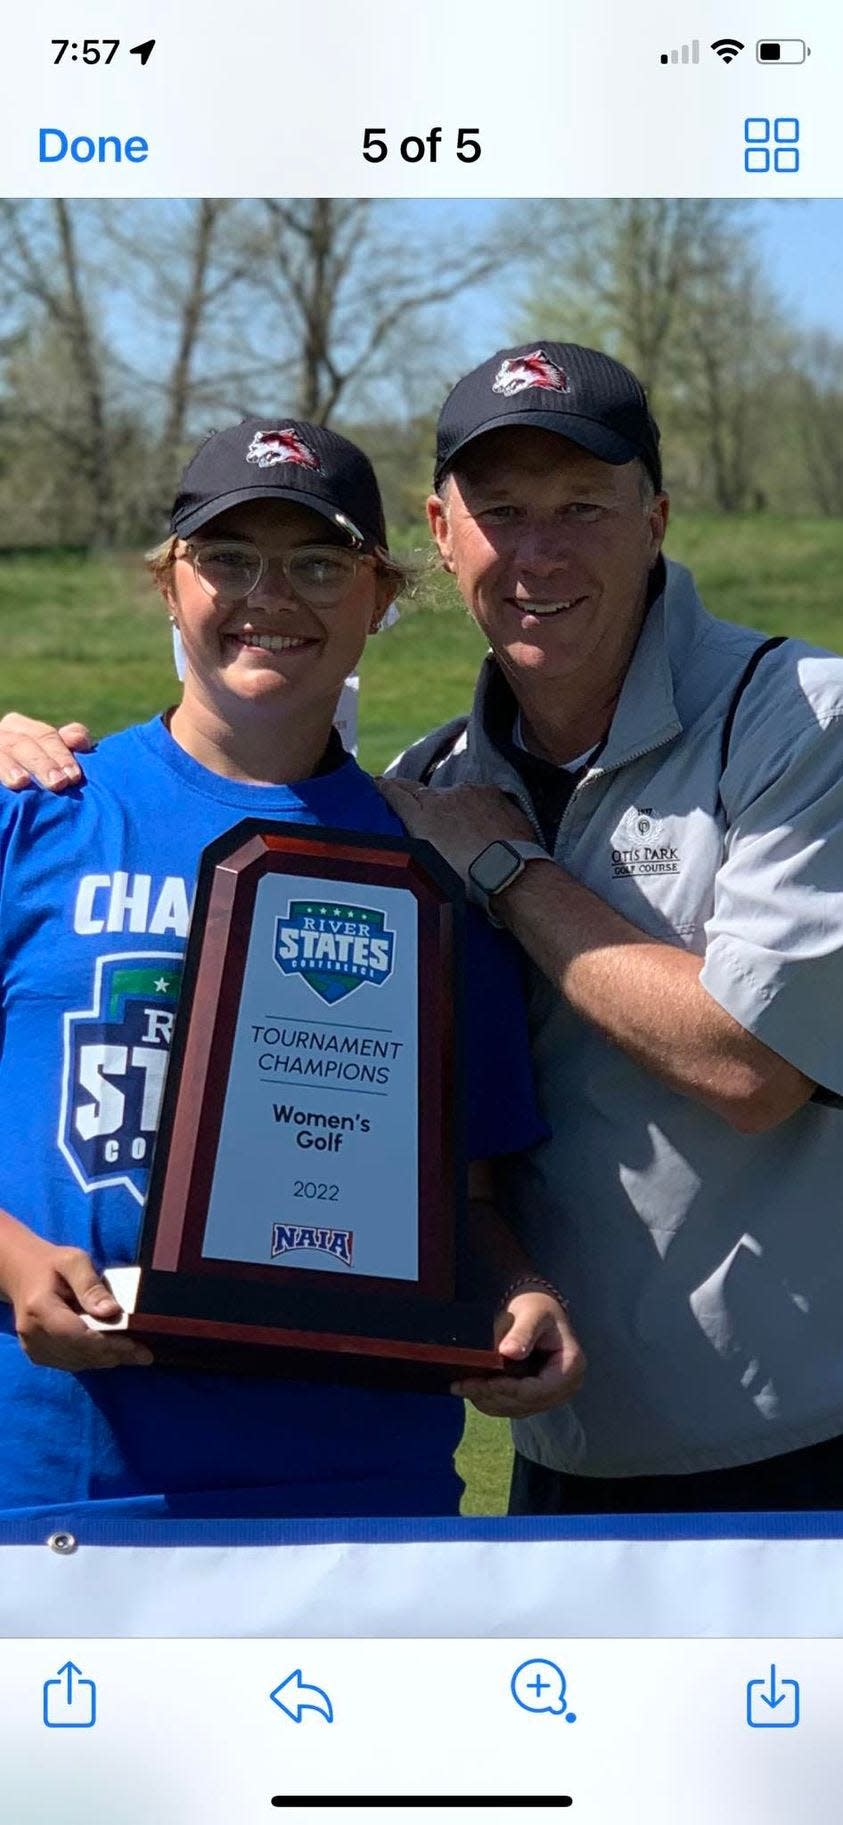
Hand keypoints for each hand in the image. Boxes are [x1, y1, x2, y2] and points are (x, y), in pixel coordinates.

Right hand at [0, 713, 91, 790]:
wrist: (0, 802)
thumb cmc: (35, 780)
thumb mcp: (50, 764)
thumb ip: (64, 750)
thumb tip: (77, 740)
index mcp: (22, 729)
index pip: (45, 736)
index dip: (61, 754)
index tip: (74, 777)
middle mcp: (3, 735)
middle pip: (23, 744)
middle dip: (42, 763)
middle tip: (58, 783)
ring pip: (1, 751)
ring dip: (9, 767)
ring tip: (21, 782)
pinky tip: (1, 789)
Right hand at [5, 1240, 152, 1369]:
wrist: (23, 1274)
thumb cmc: (52, 1264)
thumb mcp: (74, 1261)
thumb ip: (91, 1285)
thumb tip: (112, 1311)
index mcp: (40, 1308)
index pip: (76, 1335)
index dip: (107, 1344)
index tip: (136, 1346)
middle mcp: (32, 1333)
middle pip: (79, 1353)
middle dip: (114, 1355)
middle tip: (144, 1355)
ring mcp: (33, 1347)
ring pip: (77, 1362)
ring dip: (106, 1360)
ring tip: (135, 1355)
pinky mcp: (38, 1354)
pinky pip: (71, 1363)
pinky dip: (93, 1360)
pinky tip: (113, 1353)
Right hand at [376, 779, 534, 886]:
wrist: (507, 869)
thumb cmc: (467, 875)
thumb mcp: (429, 861)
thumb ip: (416, 838)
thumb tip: (412, 832)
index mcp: (423, 813)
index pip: (398, 793)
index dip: (387, 788)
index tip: (379, 783)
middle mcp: (443, 797)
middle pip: (423, 791)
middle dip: (414, 794)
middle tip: (408, 798)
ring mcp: (469, 793)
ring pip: (453, 795)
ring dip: (452, 806)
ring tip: (457, 828)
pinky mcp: (492, 794)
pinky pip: (479, 797)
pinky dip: (477, 807)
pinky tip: (481, 824)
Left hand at [452, 1293, 584, 1417]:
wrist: (536, 1307)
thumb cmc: (536, 1306)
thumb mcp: (531, 1313)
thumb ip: (522, 1333)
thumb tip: (508, 1352)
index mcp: (570, 1366)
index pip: (538, 1389)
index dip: (509, 1389)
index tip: (483, 1382)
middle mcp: (565, 1387)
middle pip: (526, 1402)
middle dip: (492, 1395)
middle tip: (461, 1385)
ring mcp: (551, 1395)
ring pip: (516, 1408)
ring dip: (487, 1400)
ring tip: (461, 1387)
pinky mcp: (536, 1397)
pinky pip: (511, 1406)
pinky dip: (490, 1400)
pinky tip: (470, 1389)